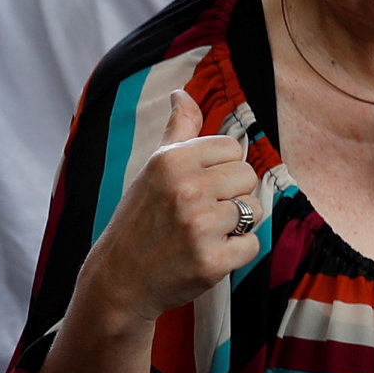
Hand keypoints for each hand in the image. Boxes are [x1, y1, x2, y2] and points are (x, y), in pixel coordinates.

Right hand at [78, 88, 258, 325]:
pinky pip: (252, 244)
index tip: (201, 186)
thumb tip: (181, 93)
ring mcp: (200, 227)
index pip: (232, 149)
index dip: (222, 169)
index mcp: (172, 160)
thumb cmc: (140, 218)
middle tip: (204, 211)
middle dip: (233, 194)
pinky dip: (236, 252)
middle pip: (248, 177)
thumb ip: (176, 130)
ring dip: (236, 224)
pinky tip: (209, 252)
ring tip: (205, 232)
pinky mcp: (212, 261)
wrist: (120, 278)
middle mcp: (187, 189)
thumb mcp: (153, 168)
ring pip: (253, 211)